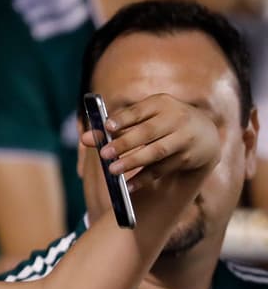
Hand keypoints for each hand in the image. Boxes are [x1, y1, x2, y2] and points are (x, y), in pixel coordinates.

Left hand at [86, 93, 219, 191]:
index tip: (107, 127)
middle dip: (125, 143)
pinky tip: (128, 186)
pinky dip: (145, 178)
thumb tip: (84, 138)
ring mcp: (184, 137)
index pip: (138, 111)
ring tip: (112, 170)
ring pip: (156, 151)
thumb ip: (115, 127)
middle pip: (147, 132)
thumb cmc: (162, 123)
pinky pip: (163, 169)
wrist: (204, 134)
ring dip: (133, 161)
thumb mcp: (145, 117)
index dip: (123, 119)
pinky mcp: (189, 157)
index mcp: (160, 103)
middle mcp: (175, 118)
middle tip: (104, 153)